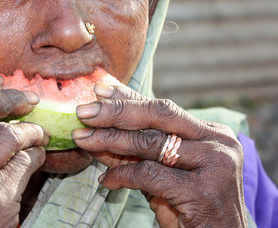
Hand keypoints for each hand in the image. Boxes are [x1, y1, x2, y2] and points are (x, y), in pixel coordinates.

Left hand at [72, 84, 246, 227]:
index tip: (99, 90)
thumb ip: (140, 153)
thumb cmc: (191, 209)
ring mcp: (214, 164)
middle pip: (158, 115)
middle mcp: (218, 142)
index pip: (161, 109)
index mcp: (211, 133)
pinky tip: (106, 181)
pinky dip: (122, 175)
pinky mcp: (203, 191)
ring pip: (149, 142)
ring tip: (83, 139)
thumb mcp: (165, 174)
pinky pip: (148, 174)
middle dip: (115, 112)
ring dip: (109, 140)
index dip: (128, 98)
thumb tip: (100, 132)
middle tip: (83, 112)